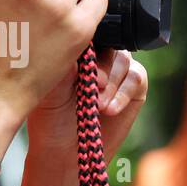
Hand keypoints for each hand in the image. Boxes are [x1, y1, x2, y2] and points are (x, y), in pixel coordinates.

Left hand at [26, 46, 148, 163]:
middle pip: (109, 43)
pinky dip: (123, 94)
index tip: (80, 67)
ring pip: (123, 60)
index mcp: (74, 50)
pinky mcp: (134, 86)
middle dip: (102, 66)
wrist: (65, 151)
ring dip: (111, 84)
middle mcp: (97, 55)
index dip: (87, 45)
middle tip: (93, 86)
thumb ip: (64, 68)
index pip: (86, 34)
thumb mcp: (52, 90)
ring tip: (97, 105)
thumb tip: (78, 47)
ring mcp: (117, 69)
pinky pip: (136, 78)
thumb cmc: (50, 119)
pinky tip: (109, 110)